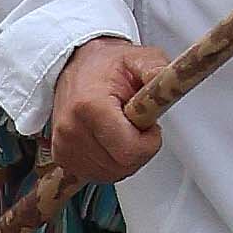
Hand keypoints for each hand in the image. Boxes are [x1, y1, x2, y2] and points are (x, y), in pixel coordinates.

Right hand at [40, 36, 166, 190]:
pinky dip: (109, 163)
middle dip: (139, 149)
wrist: (75, 65)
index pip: (130, 151)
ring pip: (111, 174)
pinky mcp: (61, 157)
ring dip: (125, 157)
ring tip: (121, 129)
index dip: (149, 142)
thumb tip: (171, 81)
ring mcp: (64, 146)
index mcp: (90, 106)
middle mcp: (72, 130)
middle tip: (135, 124)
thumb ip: (157, 71)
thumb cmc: (105, 65)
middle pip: (123, 165)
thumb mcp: (138, 58)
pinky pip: (97, 174)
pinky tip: (108, 141)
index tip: (149, 125)